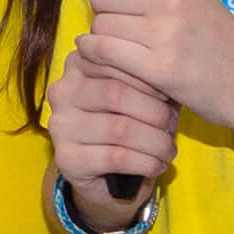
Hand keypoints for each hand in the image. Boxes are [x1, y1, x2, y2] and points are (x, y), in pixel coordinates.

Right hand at [48, 36, 176, 199]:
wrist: (106, 173)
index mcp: (78, 63)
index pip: (115, 60)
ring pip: (119, 128)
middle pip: (116, 93)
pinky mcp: (66, 158)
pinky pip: (116, 157)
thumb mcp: (138, 91)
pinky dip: (146, 162)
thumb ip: (147, 75)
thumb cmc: (127, 120)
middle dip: (154, 111)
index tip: (170, 93)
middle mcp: (62, 91)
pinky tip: (157, 165)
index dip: (149, 77)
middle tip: (172, 124)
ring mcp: (60, 126)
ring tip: (168, 148)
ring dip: (155, 141)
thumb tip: (170, 75)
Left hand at [77, 0, 233, 137]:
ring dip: (105, 38)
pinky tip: (103, 59)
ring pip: (100, 25)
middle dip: (104, 13)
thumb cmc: (218, 43)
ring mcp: (165, 32)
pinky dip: (95, 54)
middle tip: (123, 28)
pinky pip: (102, 50)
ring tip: (127, 48)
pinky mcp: (159, 67)